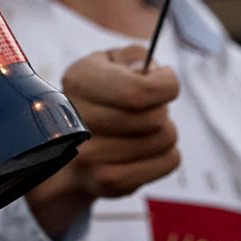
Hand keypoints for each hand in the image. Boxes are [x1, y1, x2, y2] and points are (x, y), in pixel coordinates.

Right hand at [25, 46, 180, 239]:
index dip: (166, 85)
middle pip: (154, 118)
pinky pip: (167, 162)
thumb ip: (134, 57)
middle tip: (148, 107)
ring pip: (164, 139)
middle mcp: (76, 123)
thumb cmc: (102, 94)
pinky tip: (146, 149)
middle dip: (162, 108)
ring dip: (165, 131)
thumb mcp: (111, 62)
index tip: (165, 82)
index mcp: (78, 81)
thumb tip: (147, 74)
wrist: (73, 144)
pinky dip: (167, 153)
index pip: (139, 91)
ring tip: (144, 129)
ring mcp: (89, 158)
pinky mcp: (107, 183)